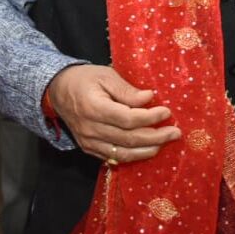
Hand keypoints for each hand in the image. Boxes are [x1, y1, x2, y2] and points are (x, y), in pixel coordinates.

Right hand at [47, 64, 180, 164]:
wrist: (58, 91)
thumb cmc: (85, 79)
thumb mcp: (106, 76)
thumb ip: (127, 90)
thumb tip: (149, 98)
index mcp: (94, 108)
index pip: (128, 119)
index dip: (150, 118)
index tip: (167, 112)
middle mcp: (91, 129)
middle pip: (129, 139)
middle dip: (156, 137)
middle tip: (176, 132)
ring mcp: (89, 142)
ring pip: (122, 153)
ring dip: (147, 150)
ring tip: (166, 143)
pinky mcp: (89, 148)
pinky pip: (113, 157)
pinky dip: (132, 156)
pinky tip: (147, 150)